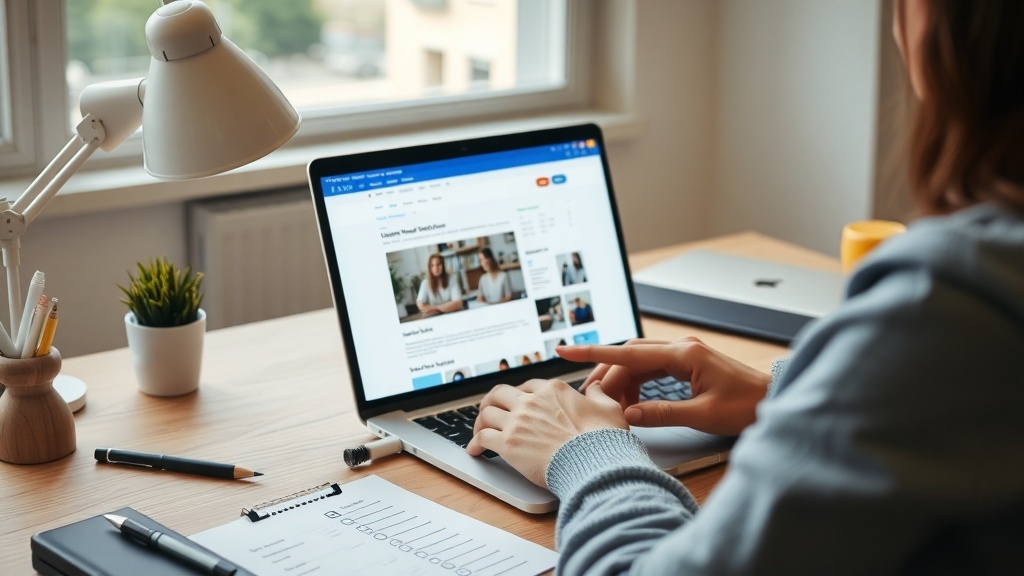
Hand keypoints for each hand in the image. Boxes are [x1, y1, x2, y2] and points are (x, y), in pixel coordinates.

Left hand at [467, 379, 627, 486]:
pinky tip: (475, 450)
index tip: (517, 403)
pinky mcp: (508, 444)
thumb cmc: (604, 439)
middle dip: (492, 402)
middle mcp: (531, 401)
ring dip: (480, 423)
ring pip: (486, 414)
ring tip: (479, 432)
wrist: (595, 464)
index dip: (520, 394)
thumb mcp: (609, 408)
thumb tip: (596, 386)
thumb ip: (598, 394)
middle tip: (490, 411)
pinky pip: (482, 438)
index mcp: (553, 390)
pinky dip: (475, 444)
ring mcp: (517, 422)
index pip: (528, 385)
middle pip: (499, 393)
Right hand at [556, 337, 769, 435]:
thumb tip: (628, 415)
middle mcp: (681, 347)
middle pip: (629, 355)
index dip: (593, 352)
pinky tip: (633, 402)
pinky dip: (636, 383)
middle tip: (591, 399)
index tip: (564, 350)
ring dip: (621, 381)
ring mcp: (684, 353)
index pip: (628, 352)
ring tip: (612, 406)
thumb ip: (662, 414)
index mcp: (684, 354)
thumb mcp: (703, 416)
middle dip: (606, 374)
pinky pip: (650, 367)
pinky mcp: (686, 362)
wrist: (774, 400)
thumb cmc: (747, 406)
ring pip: (638, 361)